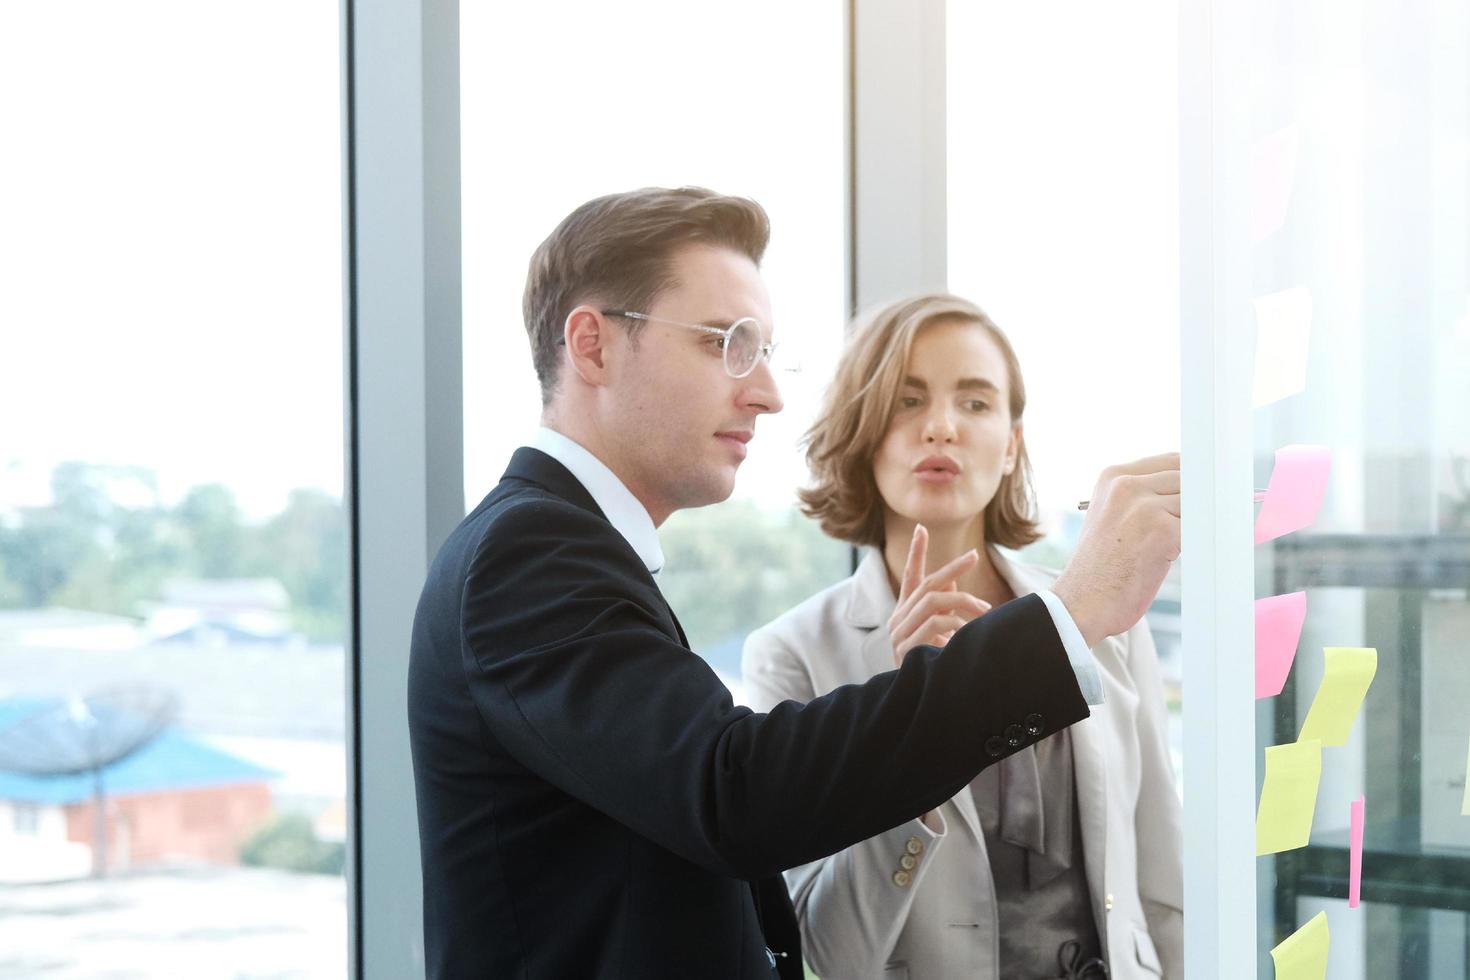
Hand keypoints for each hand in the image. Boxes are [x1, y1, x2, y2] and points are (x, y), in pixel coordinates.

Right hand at [887, 524, 991, 669]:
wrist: (924, 701)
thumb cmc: (938, 664)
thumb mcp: (942, 632)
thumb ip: (944, 606)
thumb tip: (952, 581)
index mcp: (907, 613)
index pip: (910, 577)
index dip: (916, 553)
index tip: (921, 528)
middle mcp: (899, 620)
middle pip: (927, 584)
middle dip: (952, 568)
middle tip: (974, 556)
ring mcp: (900, 634)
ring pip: (932, 601)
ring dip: (963, 602)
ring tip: (985, 612)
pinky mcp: (906, 648)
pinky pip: (933, 624)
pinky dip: (954, 624)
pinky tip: (967, 634)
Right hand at [1052, 452, 1180, 647]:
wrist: (1081, 603)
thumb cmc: (1100, 568)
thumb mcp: (1111, 515)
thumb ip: (1143, 496)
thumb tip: (1195, 489)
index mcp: (1113, 476)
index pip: (1173, 460)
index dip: (1192, 480)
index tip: (1200, 497)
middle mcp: (1126, 484)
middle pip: (1189, 479)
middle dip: (1197, 504)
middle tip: (1192, 529)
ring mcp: (1144, 506)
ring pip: (1197, 504)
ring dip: (1196, 526)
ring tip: (1175, 548)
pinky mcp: (1162, 530)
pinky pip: (1199, 529)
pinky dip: (1198, 545)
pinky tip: (1177, 559)